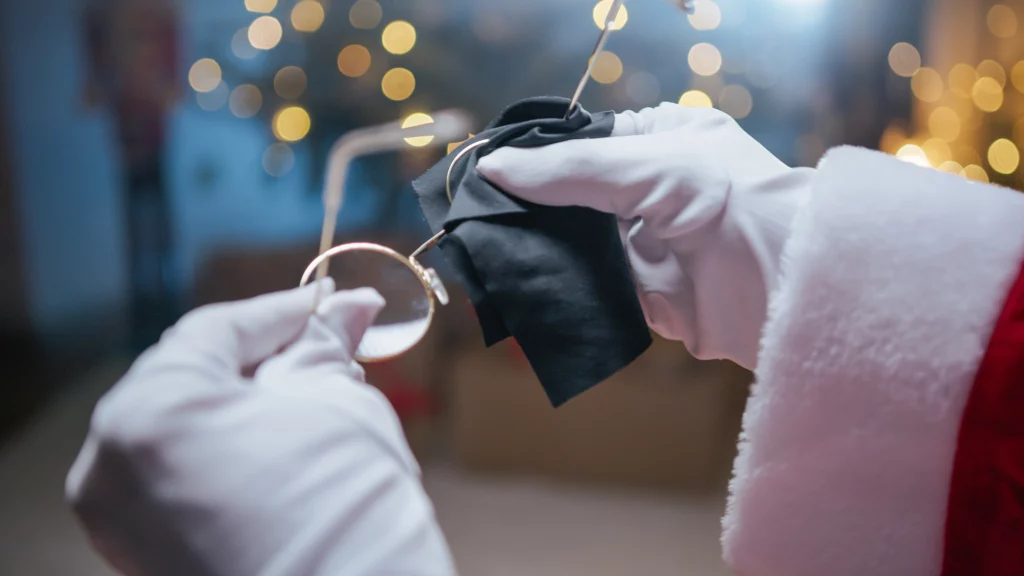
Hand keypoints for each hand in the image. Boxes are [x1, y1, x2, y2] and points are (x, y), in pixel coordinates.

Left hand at [66, 281, 455, 575]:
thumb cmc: (343, 510)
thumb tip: (351, 307)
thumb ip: (327, 344)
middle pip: (196, 380)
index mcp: (146, 414)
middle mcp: (110, 467)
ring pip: (189, 431)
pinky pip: (184, 478)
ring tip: (318, 402)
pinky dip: (232, 454)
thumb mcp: (337, 403)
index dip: (286, 311)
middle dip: (270, 361)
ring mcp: (120, 519)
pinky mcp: (144, 554)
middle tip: (334, 347)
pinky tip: (288, 450)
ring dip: (252, 408)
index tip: (336, 304)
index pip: (217, 330)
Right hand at [478, 103, 813, 369]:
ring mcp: (647, 244)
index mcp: (659, 142)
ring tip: (490, 251)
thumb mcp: (645, 165)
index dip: (537, 158)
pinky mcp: (645, 296)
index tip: (487, 172)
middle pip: (572, 198)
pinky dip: (561, 290)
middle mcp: (651, 191)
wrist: (789, 286)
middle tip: (480, 216)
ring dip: (542, 251)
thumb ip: (570, 169)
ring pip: (576, 246)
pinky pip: (590, 290)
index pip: (582, 145)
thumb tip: (496, 166)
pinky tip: (524, 285)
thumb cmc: (734, 201)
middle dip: (532, 210)